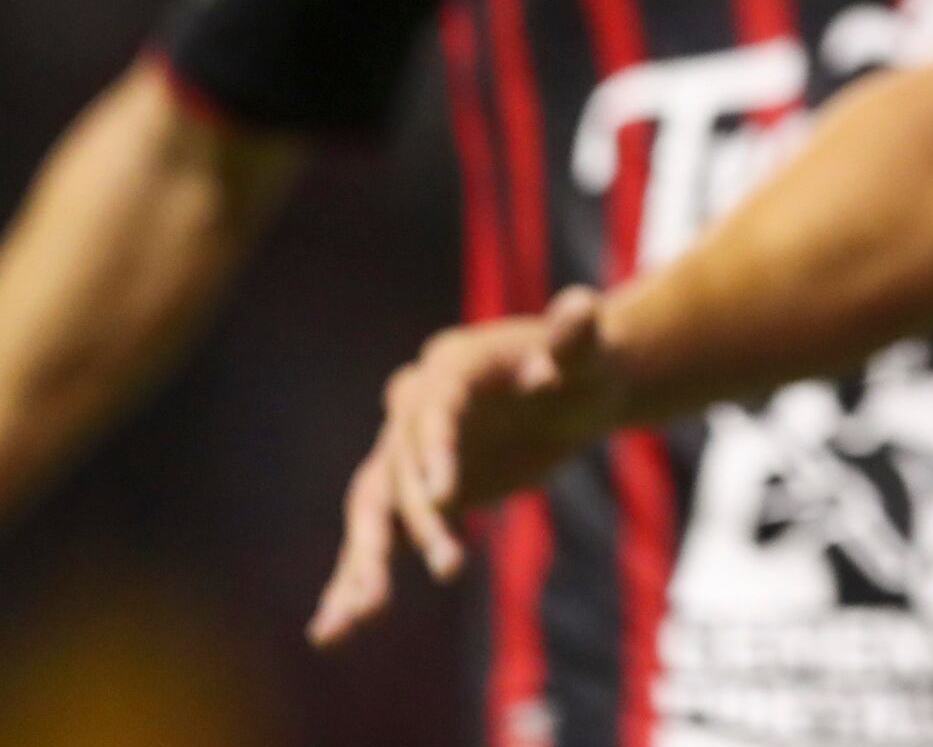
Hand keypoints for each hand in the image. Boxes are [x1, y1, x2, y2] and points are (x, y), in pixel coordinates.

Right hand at [308, 286, 623, 646]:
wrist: (573, 388)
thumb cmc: (585, 361)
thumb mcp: (591, 349)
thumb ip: (579, 333)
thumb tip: (580, 307)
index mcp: (450, 366)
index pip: (434, 409)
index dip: (436, 449)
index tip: (448, 496)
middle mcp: (414, 408)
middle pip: (397, 467)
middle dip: (413, 521)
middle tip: (448, 566)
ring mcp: (406, 454)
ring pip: (372, 511)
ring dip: (364, 563)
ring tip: (353, 623)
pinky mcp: (410, 495)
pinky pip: (377, 539)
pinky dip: (353, 582)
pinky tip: (334, 633)